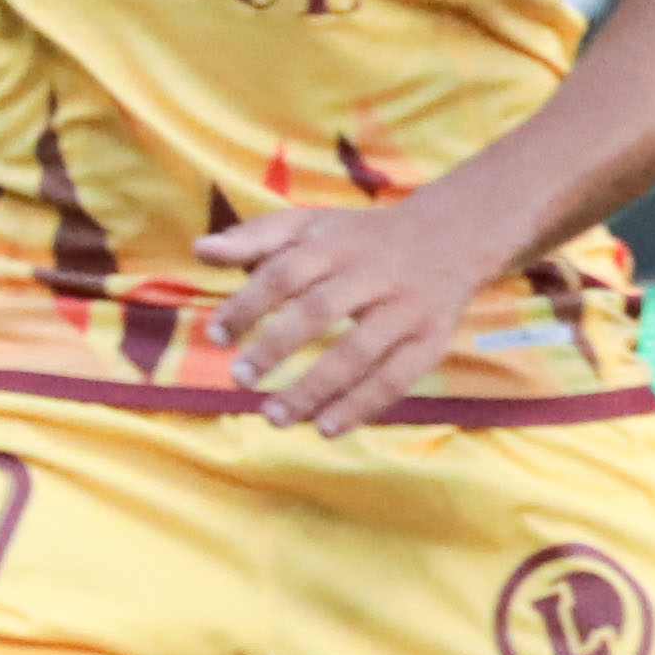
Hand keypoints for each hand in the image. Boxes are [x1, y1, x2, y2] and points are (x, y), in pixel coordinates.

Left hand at [202, 192, 510, 433]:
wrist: (454, 235)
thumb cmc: (362, 237)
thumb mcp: (312, 225)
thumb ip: (256, 237)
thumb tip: (200, 249)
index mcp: (336, 244)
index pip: (285, 273)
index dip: (248, 305)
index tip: (218, 338)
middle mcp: (373, 274)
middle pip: (319, 311)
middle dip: (276, 348)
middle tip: (240, 380)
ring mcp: (406, 309)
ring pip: (358, 352)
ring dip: (314, 388)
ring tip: (275, 417)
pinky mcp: (432, 340)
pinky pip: (396, 379)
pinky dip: (361, 406)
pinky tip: (327, 429)